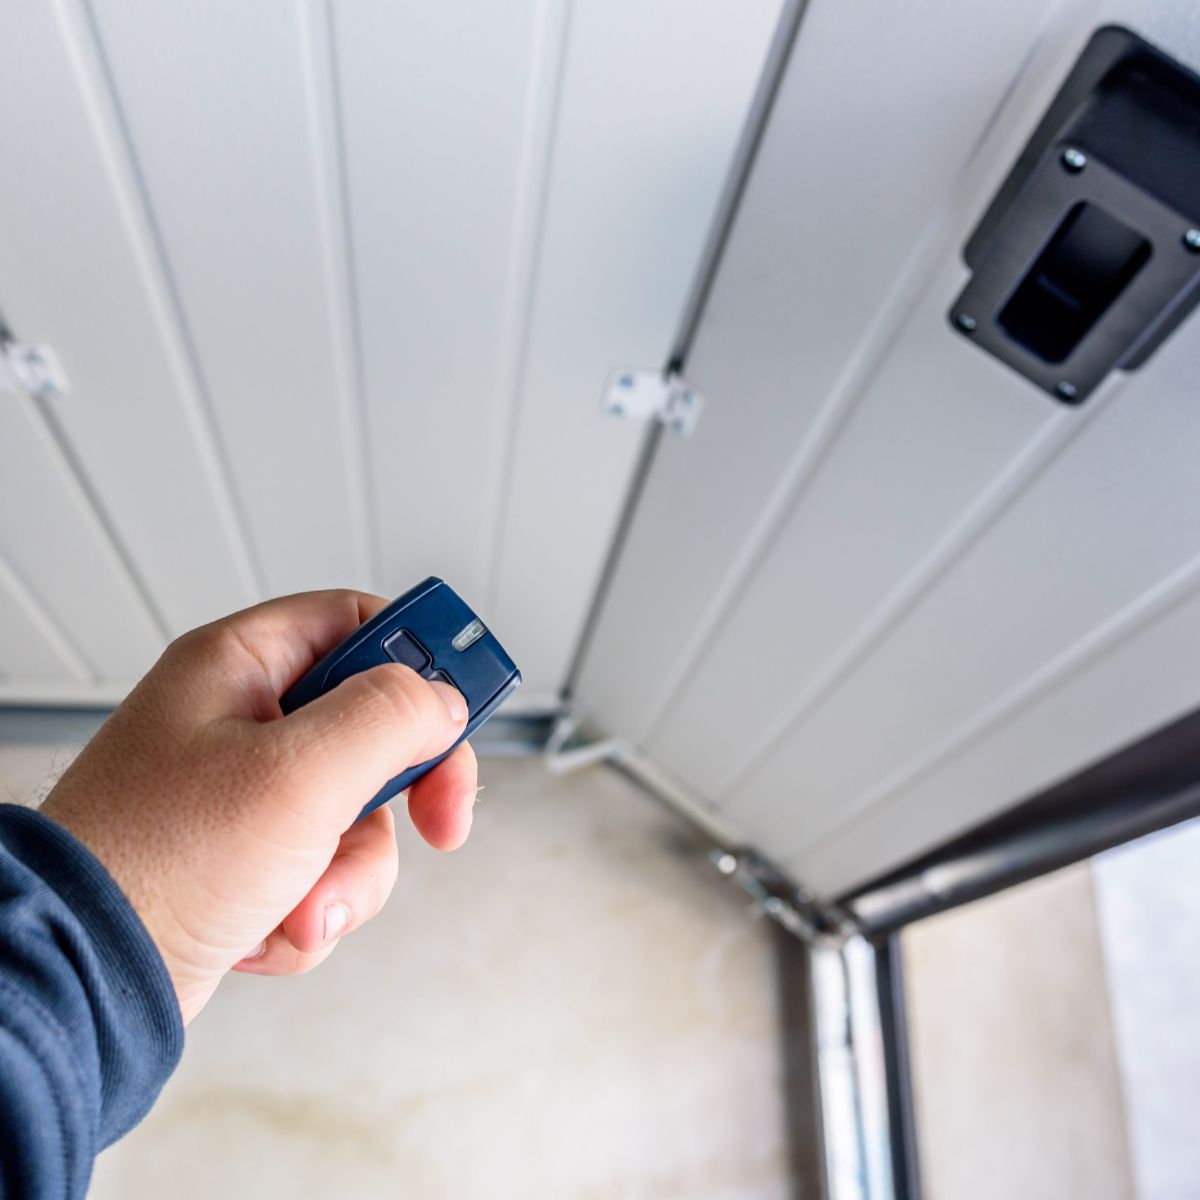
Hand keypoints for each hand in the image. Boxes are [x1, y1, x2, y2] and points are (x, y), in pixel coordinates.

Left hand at [40, 590, 477, 1024]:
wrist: (81, 981)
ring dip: (349, 873)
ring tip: (301, 904)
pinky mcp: (248, 859)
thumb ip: (389, 718)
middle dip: (400, 795)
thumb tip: (442, 700)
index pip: (358, 623)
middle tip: (438, 820)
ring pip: (359, 814)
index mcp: (241, 667)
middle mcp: (243, 721)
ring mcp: (245, 794)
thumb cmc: (156, 865)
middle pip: (375, 727)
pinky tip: (269, 928)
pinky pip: (326, 870)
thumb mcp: (298, 774)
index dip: (421, 657)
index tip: (466, 703)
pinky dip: (313, 908)